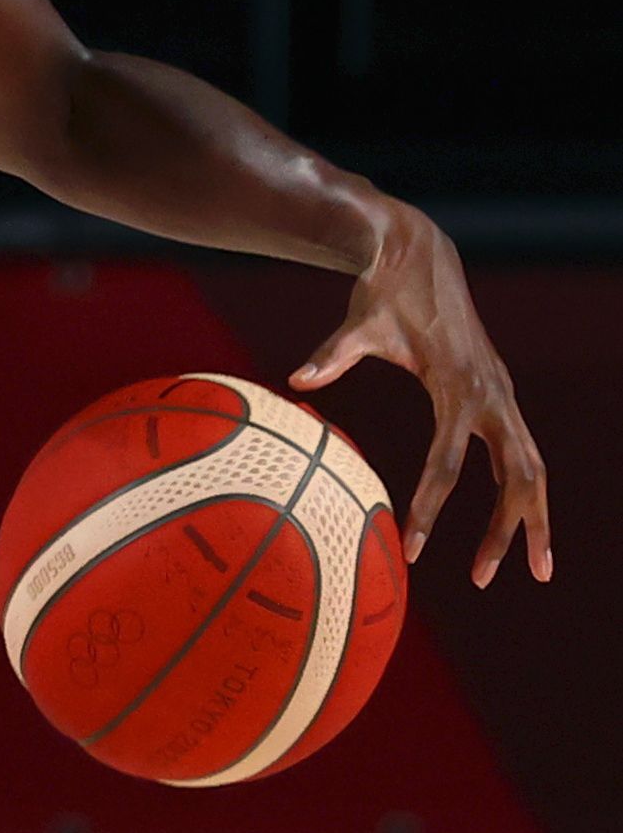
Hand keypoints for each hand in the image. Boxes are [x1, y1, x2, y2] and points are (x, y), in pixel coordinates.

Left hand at [292, 202, 549, 585]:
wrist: (418, 252)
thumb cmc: (383, 292)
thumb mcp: (357, 324)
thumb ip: (333, 354)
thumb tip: (297, 377)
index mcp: (457, 386)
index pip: (448, 464)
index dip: (432, 508)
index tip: (416, 550)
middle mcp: (491, 394)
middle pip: (515, 477)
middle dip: (507, 529)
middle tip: (487, 579)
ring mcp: (501, 394)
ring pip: (531, 468)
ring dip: (533, 517)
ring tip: (535, 569)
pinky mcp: (499, 392)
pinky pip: (522, 451)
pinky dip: (525, 487)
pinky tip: (522, 520)